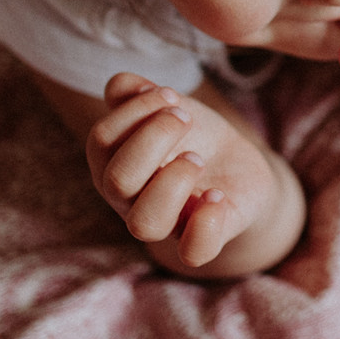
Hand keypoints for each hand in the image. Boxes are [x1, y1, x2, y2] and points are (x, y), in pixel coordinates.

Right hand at [87, 72, 288, 267]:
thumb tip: (122, 85)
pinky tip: (218, 195)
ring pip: (144, 224)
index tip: (170, 95)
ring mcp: (167, 223)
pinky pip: (193, 253)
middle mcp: (131, 199)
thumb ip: (138, 93)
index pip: (102, 141)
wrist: (237, 169)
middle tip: (185, 118)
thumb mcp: (171, 107)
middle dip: (154, 138)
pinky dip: (205, 224)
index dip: (135, 112)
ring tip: (198, 158)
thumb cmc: (194, 137)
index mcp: (115, 164)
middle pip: (117, 180)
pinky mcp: (204, 238)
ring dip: (173, 182)